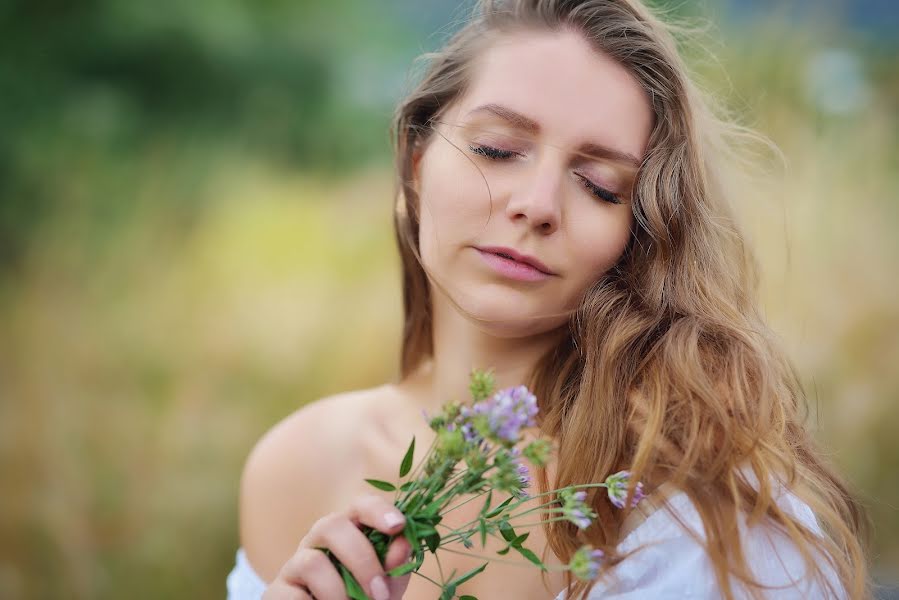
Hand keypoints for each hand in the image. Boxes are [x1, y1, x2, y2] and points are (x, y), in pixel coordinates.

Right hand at [262, 494, 412, 599]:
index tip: (397, 525)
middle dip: (361, 560)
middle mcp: (320, 538)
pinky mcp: (278, 590)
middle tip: (380, 594)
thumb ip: (395, 567)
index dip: (378, 510)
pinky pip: (293, 594)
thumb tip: (402, 545)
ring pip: (312, 562)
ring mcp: (296, 562)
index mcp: (350, 530)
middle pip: (332, 525)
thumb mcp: (385, 585)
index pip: (360, 506)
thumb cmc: (362, 598)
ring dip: (338, 592)